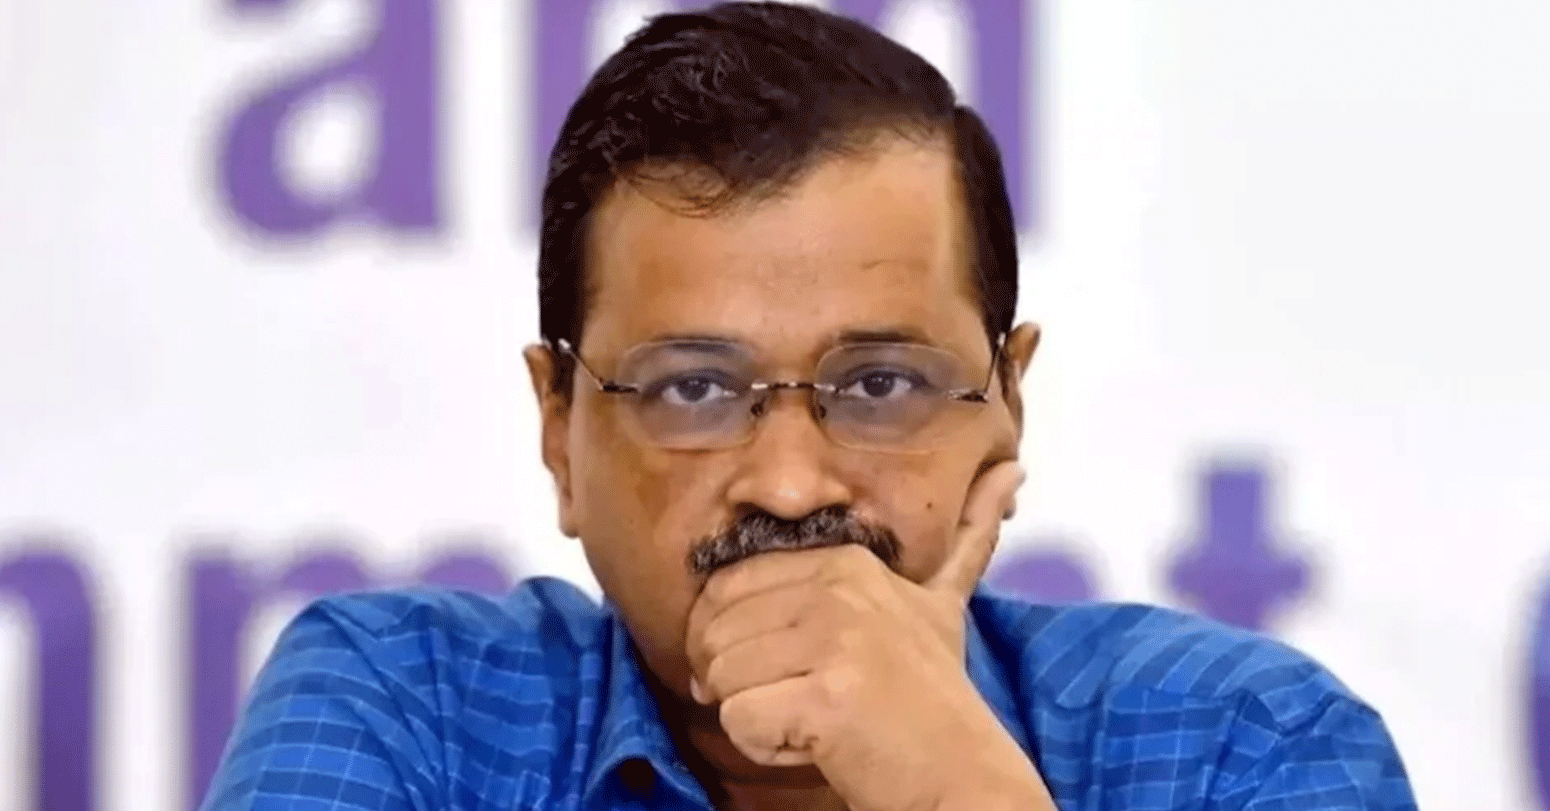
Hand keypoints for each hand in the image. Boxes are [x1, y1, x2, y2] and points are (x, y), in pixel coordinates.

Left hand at [683, 461, 1055, 810]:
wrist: (962, 779)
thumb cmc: (932, 701)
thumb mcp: (938, 606)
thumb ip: (966, 538)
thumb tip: (1013, 467)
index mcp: (847, 562)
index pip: (726, 586)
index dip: (729, 638)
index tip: (777, 670)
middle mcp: (839, 590)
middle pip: (715, 634)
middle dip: (739, 682)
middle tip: (799, 702)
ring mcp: (835, 641)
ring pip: (721, 678)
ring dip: (757, 716)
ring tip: (817, 720)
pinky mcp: (827, 698)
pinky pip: (739, 721)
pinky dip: (767, 746)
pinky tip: (817, 745)